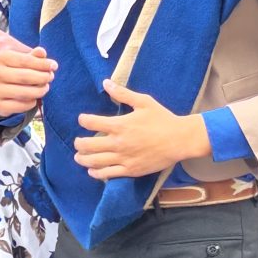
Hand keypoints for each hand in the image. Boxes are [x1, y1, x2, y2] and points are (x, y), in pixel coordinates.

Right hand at [0, 46, 56, 116]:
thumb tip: (42, 52)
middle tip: (51, 77)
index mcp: (1, 58)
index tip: (54, 66)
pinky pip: (21, 105)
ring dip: (39, 91)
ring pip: (23, 93)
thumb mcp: (23, 61)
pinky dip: (31, 103)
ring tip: (45, 88)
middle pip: (25, 76)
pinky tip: (34, 99)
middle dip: (42, 77)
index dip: (42, 64)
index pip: (25, 60)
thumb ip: (34, 57)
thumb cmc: (15, 71)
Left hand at [74, 79, 209, 178]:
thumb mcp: (144, 102)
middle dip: (78, 143)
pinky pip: (108, 174)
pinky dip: (96, 173)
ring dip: (83, 159)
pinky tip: (92, 171)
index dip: (83, 120)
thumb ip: (123, 93)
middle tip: (77, 142)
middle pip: (88, 145)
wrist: (180, 140)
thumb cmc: (163, 119)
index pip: (92, 122)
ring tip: (79, 157)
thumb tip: (106, 82)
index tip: (82, 119)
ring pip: (94, 162)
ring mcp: (124, 158)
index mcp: (120, 125)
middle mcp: (118, 143)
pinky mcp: (130, 170)